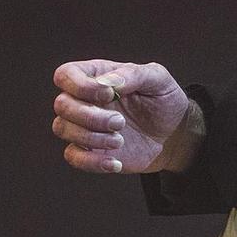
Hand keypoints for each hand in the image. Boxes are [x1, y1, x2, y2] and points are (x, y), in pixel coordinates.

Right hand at [51, 59, 197, 173]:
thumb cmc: (163, 100)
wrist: (174, 133)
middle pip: (61, 105)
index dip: (80, 86)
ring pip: (62, 128)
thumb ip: (135, 74)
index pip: (65, 74)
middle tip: (120, 122)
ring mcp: (84, 126)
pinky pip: (73, 156)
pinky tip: (115, 162)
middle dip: (90, 116)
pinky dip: (92, 161)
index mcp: (96, 76)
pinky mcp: (90, 149)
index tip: (109, 94)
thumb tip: (109, 82)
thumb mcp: (158, 79)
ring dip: (91, 137)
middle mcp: (84, 100)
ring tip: (120, 141)